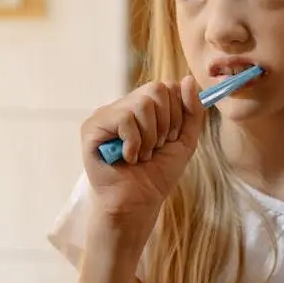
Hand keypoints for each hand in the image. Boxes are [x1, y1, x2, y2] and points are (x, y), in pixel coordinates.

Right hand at [80, 76, 205, 227]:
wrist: (139, 203)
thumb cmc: (157, 175)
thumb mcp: (184, 140)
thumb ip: (192, 110)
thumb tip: (187, 79)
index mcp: (143, 106)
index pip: (167, 86)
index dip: (177, 113)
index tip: (170, 139)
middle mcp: (123, 106)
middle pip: (156, 89)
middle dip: (165, 124)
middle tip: (155, 148)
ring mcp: (106, 115)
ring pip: (142, 104)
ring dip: (149, 137)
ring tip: (140, 155)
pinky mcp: (92, 127)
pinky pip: (124, 118)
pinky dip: (133, 143)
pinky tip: (126, 158)